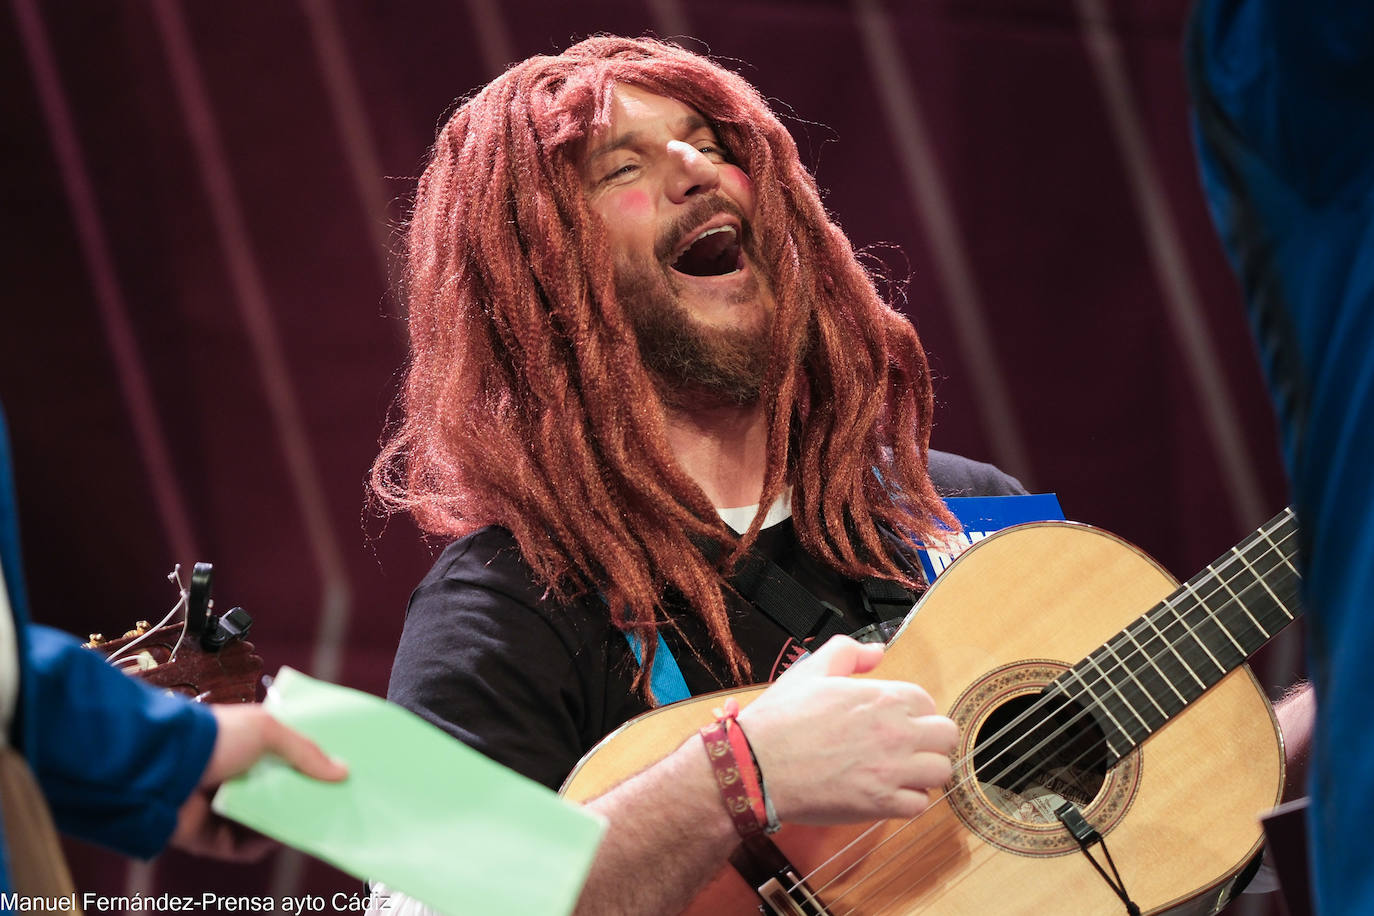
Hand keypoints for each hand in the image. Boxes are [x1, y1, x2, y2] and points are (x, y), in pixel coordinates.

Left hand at [170, 703, 346, 859]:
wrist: (166, 766)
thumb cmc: (216, 737)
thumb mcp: (269, 730)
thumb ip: (306, 752)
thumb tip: (342, 772)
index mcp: (243, 746)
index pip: (281, 758)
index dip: (307, 766)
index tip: (335, 774)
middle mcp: (231, 775)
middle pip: (274, 792)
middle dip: (300, 799)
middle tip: (330, 804)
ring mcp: (218, 806)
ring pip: (259, 821)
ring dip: (282, 824)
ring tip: (309, 824)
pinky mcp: (206, 836)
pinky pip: (239, 847)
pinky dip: (258, 845)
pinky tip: (276, 839)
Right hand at [736, 635, 955, 824]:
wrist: (756, 766)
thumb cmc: (780, 720)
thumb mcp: (811, 670)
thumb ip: (848, 653)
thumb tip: (876, 652)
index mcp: (883, 698)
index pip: (927, 701)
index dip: (912, 709)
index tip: (896, 718)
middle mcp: (896, 733)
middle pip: (947, 735)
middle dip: (930, 737)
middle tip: (906, 743)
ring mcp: (891, 771)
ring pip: (941, 771)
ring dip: (924, 770)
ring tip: (901, 770)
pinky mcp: (881, 804)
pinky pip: (920, 804)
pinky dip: (908, 800)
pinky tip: (887, 791)